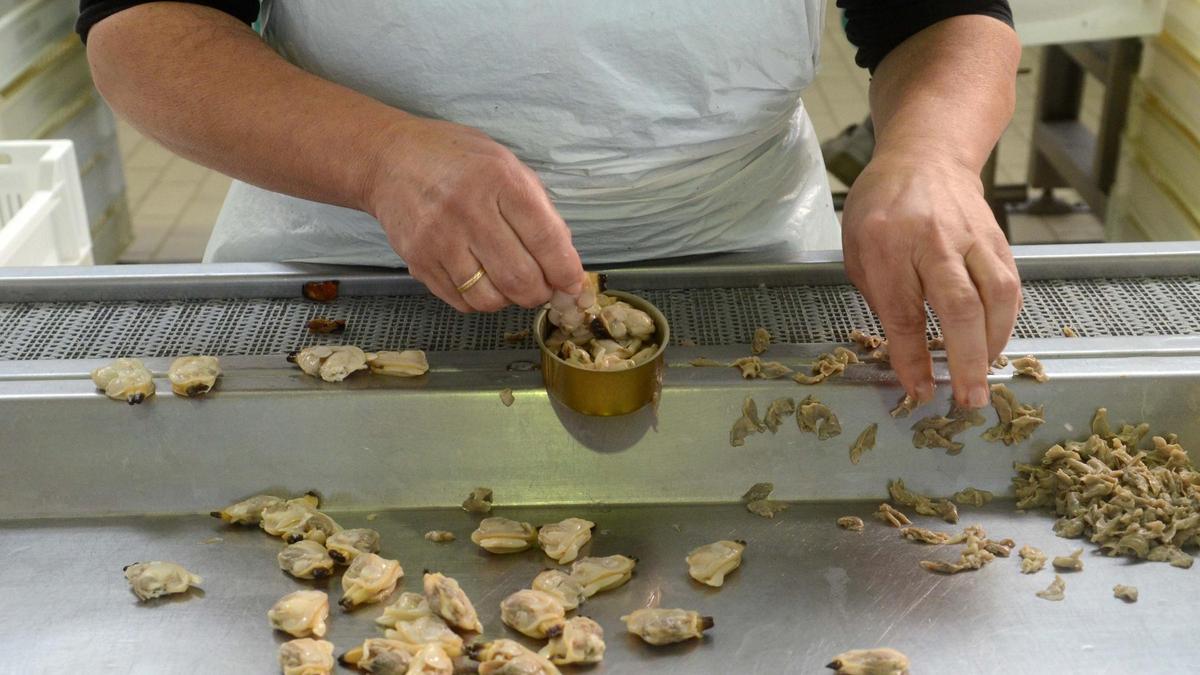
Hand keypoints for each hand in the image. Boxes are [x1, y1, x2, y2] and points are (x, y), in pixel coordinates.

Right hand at [364, 115, 584, 311]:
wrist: (390, 159)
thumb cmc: (457, 159)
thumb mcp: (506, 165)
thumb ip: (538, 209)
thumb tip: (565, 261)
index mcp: (500, 180)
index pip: (545, 240)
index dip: (566, 271)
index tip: (573, 285)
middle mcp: (469, 210)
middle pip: (520, 278)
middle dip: (540, 293)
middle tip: (542, 287)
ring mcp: (439, 239)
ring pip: (490, 298)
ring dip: (509, 300)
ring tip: (510, 283)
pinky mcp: (418, 260)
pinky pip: (461, 301)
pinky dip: (480, 300)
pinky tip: (482, 280)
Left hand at [841, 152, 1020, 408]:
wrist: (925, 156)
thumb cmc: (881, 208)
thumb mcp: (858, 251)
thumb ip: (879, 300)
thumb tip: (905, 356)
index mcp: (887, 245)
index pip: (903, 312)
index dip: (913, 358)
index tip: (921, 391)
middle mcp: (934, 240)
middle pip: (959, 306)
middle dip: (966, 359)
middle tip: (969, 400)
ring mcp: (972, 237)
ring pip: (996, 296)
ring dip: (994, 343)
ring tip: (985, 375)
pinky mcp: (997, 240)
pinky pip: (1010, 285)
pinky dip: (1007, 321)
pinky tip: (996, 343)